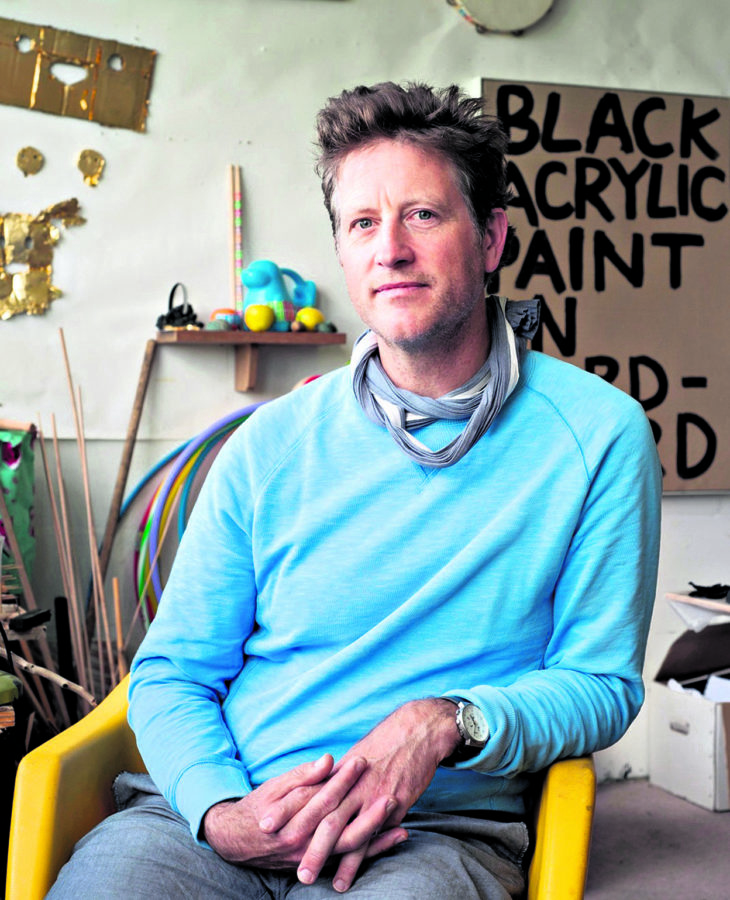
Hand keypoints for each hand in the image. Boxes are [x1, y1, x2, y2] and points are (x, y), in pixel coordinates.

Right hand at [202, 752, 401, 870]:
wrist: (238, 840)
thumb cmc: (259, 807)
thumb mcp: (275, 787)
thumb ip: (303, 775)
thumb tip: (328, 760)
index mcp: (289, 820)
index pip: (322, 797)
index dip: (343, 779)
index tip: (361, 760)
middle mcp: (302, 843)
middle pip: (340, 825)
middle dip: (366, 808)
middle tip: (388, 790)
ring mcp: (312, 856)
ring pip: (349, 845)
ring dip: (377, 830)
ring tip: (398, 812)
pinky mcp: (320, 863)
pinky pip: (350, 857)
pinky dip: (375, 847)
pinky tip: (396, 834)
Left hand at [259, 698, 460, 891]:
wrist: (417, 731)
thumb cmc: (384, 742)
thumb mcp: (354, 754)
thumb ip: (334, 773)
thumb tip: (314, 784)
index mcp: (339, 771)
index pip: (307, 792)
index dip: (285, 808)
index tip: (264, 823)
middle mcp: (353, 786)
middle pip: (324, 818)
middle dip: (305, 843)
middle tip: (289, 864)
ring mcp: (372, 798)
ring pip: (346, 833)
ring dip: (330, 858)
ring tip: (315, 879)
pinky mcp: (392, 807)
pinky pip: (372, 836)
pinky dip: (360, 858)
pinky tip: (347, 876)